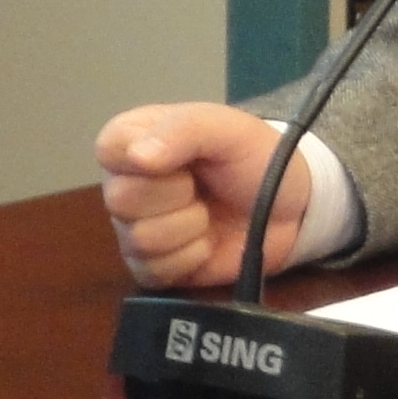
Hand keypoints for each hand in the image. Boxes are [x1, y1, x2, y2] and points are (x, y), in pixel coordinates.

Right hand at [96, 101, 311, 289]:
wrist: (290, 206)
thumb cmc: (253, 156)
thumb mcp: (225, 127)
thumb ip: (183, 129)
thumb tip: (138, 156)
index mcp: (132, 140)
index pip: (107, 150)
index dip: (146, 158)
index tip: (184, 160)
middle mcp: (123, 185)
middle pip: (121, 199)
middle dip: (177, 195)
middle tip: (202, 186)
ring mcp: (133, 229)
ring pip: (140, 239)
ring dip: (189, 227)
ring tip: (208, 212)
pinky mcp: (150, 268)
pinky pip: (153, 271)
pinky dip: (190, 258)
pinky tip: (206, 242)